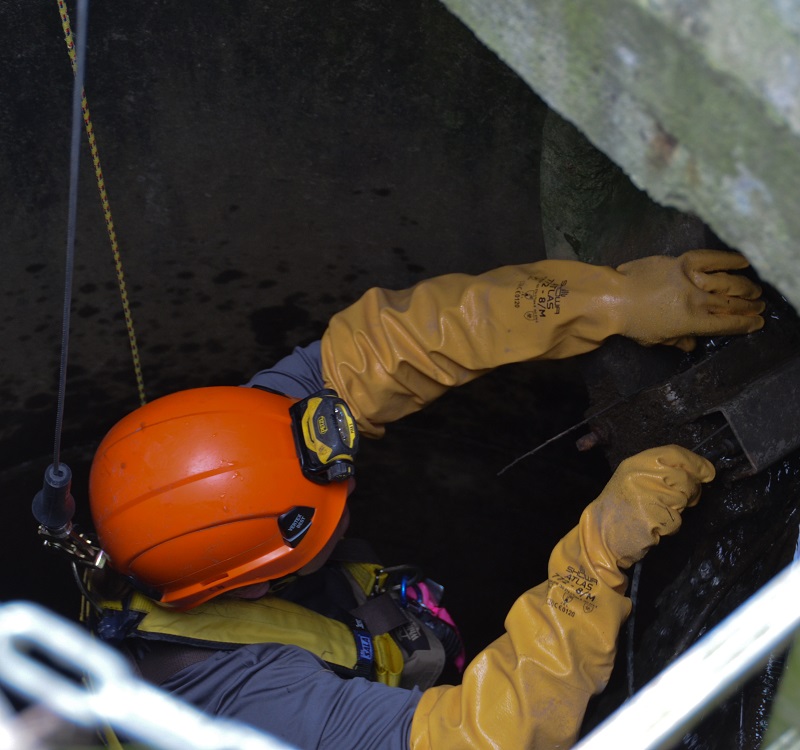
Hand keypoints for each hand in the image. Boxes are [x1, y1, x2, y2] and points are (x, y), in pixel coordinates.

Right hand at [591, 445, 714, 568]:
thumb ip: (661, 471)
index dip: (696, 462)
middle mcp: (641, 475)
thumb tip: (698, 472)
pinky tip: (655, 524)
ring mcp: (646, 496)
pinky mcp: (652, 517)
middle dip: (691, 490)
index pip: (674, 453)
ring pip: (682, 499)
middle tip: (684, 499)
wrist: (601, 532)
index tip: (708, 472)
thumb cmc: (621, 506)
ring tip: (661, 511)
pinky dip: (672, 524)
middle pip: (684, 478)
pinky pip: (676, 519)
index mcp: (636, 462)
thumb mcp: (635, 478)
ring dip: (679, 509)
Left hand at [615, 249, 764, 350]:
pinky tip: (743, 261)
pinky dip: (728, 259)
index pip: (727, 324)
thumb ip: (678, 340)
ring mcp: (690, 279)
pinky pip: (710, 258)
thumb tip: (693, 345)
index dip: (746, 324)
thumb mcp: (655, 339)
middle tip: (759, 305)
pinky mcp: (681, 262)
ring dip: (745, 286)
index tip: (757, 322)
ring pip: (728, 281)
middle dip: (750, 305)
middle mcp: (697, 300)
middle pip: (733, 303)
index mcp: (692, 322)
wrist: (612, 297)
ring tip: (753, 289)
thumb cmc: (631, 323)